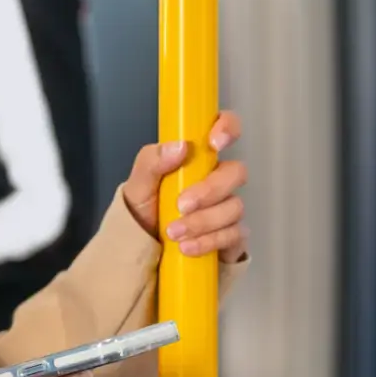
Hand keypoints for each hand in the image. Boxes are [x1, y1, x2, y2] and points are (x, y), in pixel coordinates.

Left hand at [123, 111, 248, 262]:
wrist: (143, 248)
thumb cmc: (145, 208)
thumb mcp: (138, 184)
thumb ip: (153, 160)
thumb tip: (180, 146)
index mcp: (198, 157)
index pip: (225, 128)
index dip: (228, 128)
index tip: (215, 143)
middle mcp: (218, 179)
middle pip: (236, 172)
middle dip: (210, 190)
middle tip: (181, 205)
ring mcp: (228, 207)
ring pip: (234, 207)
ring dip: (202, 221)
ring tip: (173, 233)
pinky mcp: (232, 235)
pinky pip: (233, 235)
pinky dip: (208, 241)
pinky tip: (187, 247)